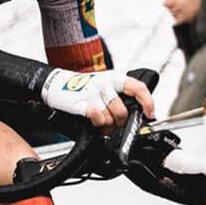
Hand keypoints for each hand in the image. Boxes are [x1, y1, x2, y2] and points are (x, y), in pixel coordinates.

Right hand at [39, 68, 155, 126]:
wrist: (56, 84)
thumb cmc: (83, 88)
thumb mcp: (105, 87)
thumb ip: (120, 98)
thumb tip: (136, 117)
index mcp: (114, 78)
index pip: (138, 88)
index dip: (148, 103)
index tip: (150, 114)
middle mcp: (105, 83)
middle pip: (123, 112)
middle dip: (119, 124)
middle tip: (113, 125)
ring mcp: (92, 93)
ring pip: (110, 118)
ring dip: (106, 126)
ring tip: (100, 122)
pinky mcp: (80, 103)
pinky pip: (97, 118)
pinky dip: (97, 123)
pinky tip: (92, 121)